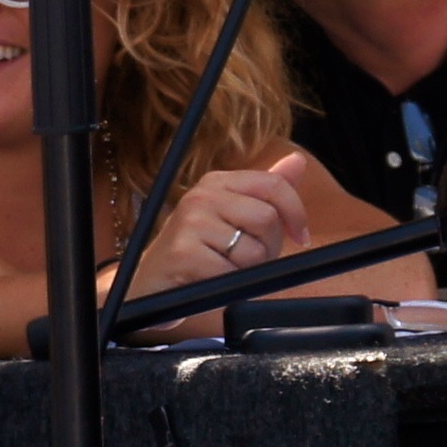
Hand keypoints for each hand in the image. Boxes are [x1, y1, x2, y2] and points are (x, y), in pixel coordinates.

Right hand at [127, 154, 312, 303]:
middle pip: (267, 219)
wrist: (145, 285)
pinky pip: (230, 273)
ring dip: (247, 271)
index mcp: (217, 182)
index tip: (301, 236)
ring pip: (252, 251)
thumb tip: (298, 161)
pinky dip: (228, 285)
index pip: (274, 185)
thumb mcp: (231, 216)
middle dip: (269, 249)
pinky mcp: (182, 252)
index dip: (296, 212)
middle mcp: (202, 195)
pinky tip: (209, 281)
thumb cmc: (195, 251)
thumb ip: (265, 191)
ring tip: (224, 271)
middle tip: (248, 262)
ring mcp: (189, 222)